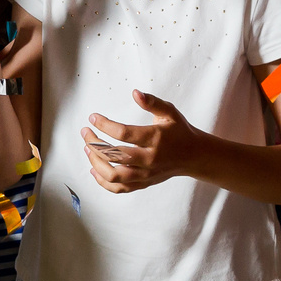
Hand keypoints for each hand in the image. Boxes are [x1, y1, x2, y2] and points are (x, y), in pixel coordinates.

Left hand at [84, 92, 204, 192]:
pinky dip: (103, 182)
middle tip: (86, 132)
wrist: (194, 156)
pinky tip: (94, 169)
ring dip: (96, 163)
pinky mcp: (143, 183)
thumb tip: (135, 93)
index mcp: (155, 139)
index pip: (124, 134)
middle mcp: (150, 159)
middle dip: (95, 143)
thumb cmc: (179, 131)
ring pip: (114, 175)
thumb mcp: (169, 112)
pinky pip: (119, 188)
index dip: (104, 125)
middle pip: (115, 155)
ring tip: (87, 149)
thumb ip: (152, 102)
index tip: (93, 117)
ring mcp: (146, 174)